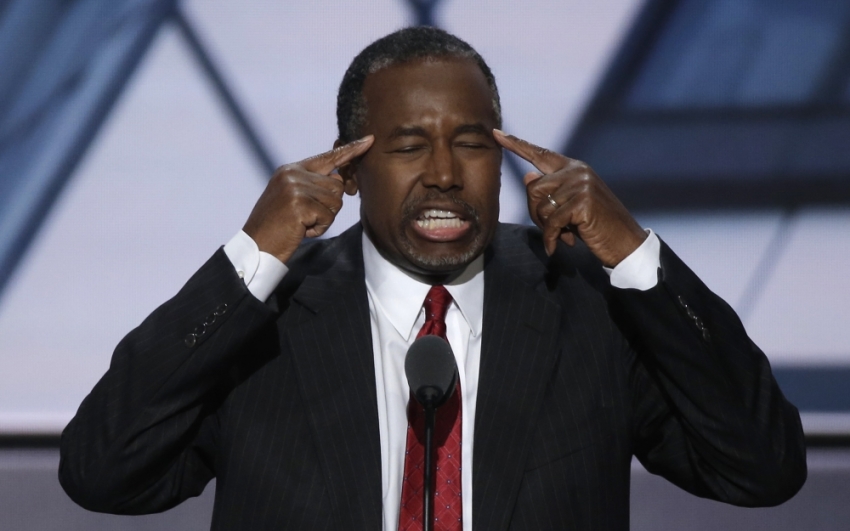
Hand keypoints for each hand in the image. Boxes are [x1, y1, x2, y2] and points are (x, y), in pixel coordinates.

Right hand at [242, 136, 373, 262]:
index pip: (327, 157)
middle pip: (337, 185)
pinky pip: (328, 216)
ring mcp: (295, 187)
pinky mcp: (299, 204)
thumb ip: (314, 185)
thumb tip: (341, 178)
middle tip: (306, 218)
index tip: (369, 140)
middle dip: (329, 206)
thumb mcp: (293, 198)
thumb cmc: (277, 226)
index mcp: (291, 169)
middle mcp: (293, 173)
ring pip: (335, 201)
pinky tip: (300, 230)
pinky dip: (319, 228)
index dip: (351, 150)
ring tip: (301, 223)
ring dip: (324, 218)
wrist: (256, 246)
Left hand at [493, 129, 644, 266]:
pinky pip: (552, 222)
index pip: (540, 153)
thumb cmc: (595, 226)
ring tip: (563, 235)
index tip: (495, 134)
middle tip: (552, 229)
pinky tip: (557, 247)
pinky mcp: (582, 202)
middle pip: (533, 189)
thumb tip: (527, 176)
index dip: (516, 145)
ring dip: (546, 227)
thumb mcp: (569, 206)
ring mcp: (581, 184)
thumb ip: (550, 192)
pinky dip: (551, 238)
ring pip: (540, 206)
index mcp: (574, 168)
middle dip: (536, 214)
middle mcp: (577, 171)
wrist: (625, 242)